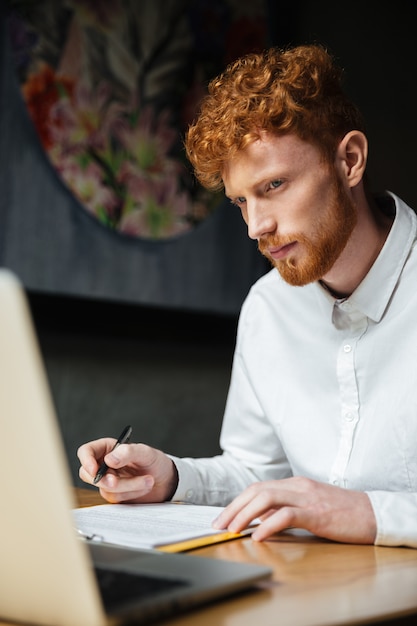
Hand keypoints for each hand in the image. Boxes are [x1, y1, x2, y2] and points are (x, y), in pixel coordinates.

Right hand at [77, 439, 177, 503]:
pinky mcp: (115, 494)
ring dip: (127, 486)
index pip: (86, 451)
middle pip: (88, 474)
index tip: (95, 470)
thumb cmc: (155, 462)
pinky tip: (144, 486)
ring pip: (104, 488)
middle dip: (104, 480)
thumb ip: (128, 452)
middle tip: (117, 482)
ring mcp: (108, 480)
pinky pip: (115, 498)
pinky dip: (131, 493)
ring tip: (147, 480)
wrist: (166, 480)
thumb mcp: (145, 453)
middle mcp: (104, 464)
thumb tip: (109, 459)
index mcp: (107, 448)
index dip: (86, 461)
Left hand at [213, 476, 376, 544]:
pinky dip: (269, 525)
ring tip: (232, 530)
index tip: (223, 518)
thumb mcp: (310, 507)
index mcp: (295, 484)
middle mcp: (297, 486)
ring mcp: (307, 497)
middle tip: (218, 525)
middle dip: (234, 508)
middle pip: (256, 491)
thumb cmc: (342, 513)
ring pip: (266, 498)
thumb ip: (287, 509)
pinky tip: (258, 536)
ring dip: (245, 514)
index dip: (237, 502)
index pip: (257, 488)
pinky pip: (287, 515)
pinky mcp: (317, 513)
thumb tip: (261, 520)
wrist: (373, 513)